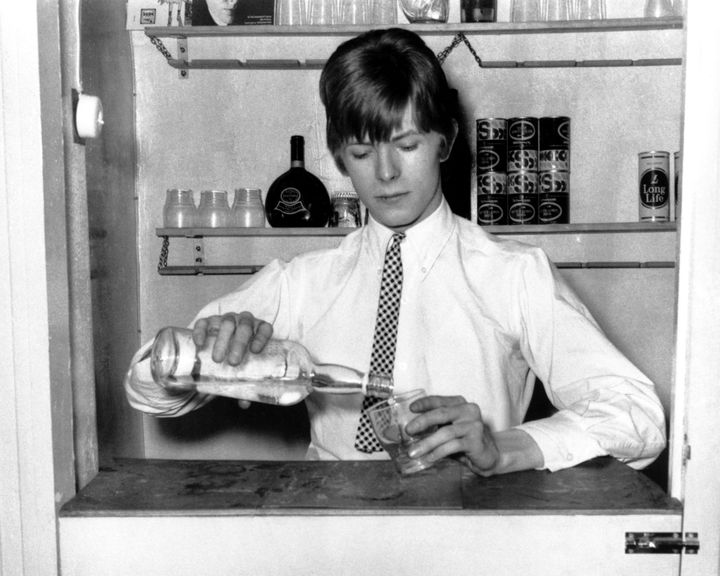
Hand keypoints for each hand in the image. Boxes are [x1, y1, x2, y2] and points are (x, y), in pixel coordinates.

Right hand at [192, 312, 272, 408]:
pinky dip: (201, 331)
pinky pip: (205, 322)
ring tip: (217, 359)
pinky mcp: (208, 321)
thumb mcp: (241, 371)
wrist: (217, 351)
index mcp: (258, 331)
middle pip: (245, 326)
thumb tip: (244, 403)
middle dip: (239, 343)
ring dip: (222, 340)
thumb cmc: (236, 360)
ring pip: (227, 323)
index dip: (262, 337)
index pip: (265, 328)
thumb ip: (244, 384)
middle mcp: (244, 322)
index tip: (255, 351)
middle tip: (233, 362)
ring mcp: (226, 319)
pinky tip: (199, 343)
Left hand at [404, 395, 543, 475]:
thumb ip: (433, 427)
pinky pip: (453, 446)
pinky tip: (429, 458)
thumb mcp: (448, 429)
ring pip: (446, 432)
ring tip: (414, 452)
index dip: (424, 403)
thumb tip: (407, 432)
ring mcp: (474, 425)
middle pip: (441, 413)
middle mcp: (468, 411)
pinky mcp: (476, 441)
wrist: (488, 456)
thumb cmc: (464, 441)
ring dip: (427, 443)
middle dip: (422, 422)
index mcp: (460, 404)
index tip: (411, 408)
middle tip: (408, 431)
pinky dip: (438, 452)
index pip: (439, 400)